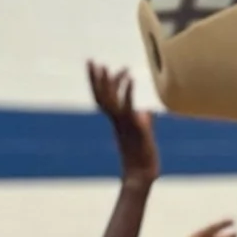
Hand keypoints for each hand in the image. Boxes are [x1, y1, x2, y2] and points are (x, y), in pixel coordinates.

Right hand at [90, 62, 158, 185]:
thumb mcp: (144, 134)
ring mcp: (123, 124)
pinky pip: (128, 108)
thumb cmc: (143, 157)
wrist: (141, 175)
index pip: (105, 99)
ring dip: (107, 83)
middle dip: (95, 79)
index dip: (102, 83)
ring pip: (109, 101)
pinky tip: (131, 78)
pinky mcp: (134, 128)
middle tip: (91, 61)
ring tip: (105, 66)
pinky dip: (128, 92)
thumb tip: (146, 112)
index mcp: (116, 122)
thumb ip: (144, 121)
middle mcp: (116, 121)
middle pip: (101, 97)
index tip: (104, 67)